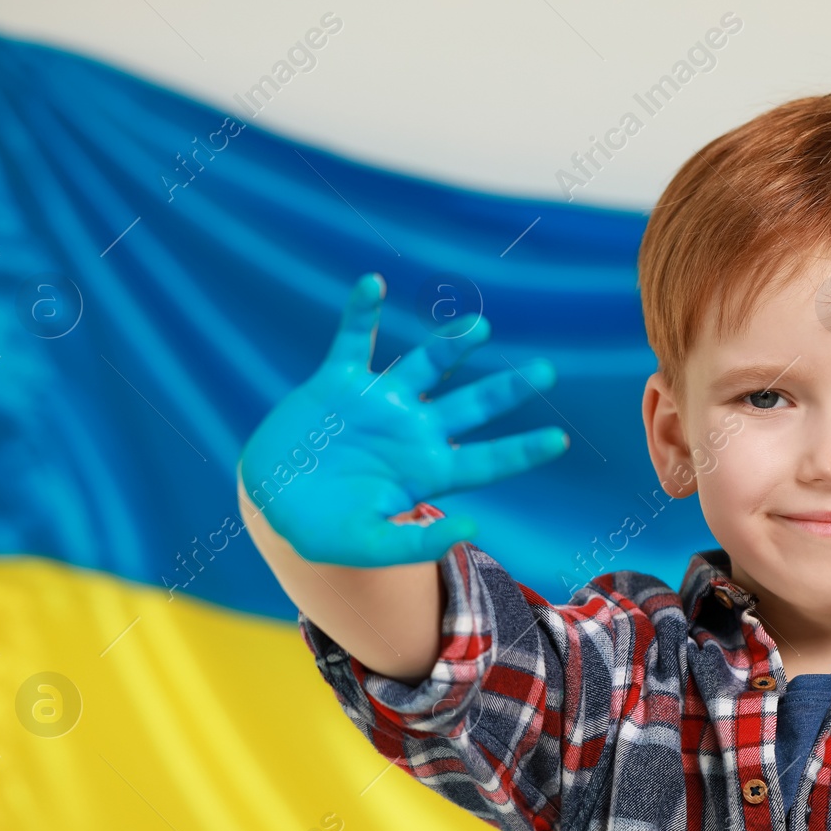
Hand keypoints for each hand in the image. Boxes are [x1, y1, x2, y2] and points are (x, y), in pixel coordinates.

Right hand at [238, 273, 568, 567]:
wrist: (271, 501)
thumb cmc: (324, 529)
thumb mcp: (368, 547)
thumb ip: (415, 544)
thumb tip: (472, 529)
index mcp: (425, 471)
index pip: (485, 461)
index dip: (521, 451)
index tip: (558, 441)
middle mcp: (411, 431)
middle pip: (470, 407)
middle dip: (507, 390)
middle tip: (546, 372)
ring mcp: (377, 403)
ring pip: (424, 365)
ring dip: (449, 345)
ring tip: (479, 328)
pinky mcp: (338, 383)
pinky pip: (353, 341)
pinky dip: (361, 314)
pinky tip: (372, 284)